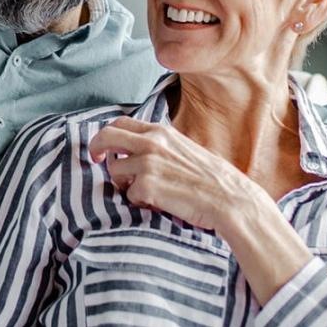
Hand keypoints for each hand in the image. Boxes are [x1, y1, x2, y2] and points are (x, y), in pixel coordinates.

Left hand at [86, 117, 259, 229]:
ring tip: (144, 193)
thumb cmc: (212, 179)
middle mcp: (151, 143)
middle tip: (96, 161)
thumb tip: (137, 151)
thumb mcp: (184, 149)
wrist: (230, 199)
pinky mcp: (147, 186)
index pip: (120, 123)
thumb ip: (161, 146)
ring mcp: (147, 164)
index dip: (107, 135)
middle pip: (106, 137)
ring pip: (114, 170)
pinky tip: (157, 203)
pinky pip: (128, 194)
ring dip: (123, 183)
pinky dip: (139, 202)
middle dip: (96, 149)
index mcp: (161, 132)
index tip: (104, 148)